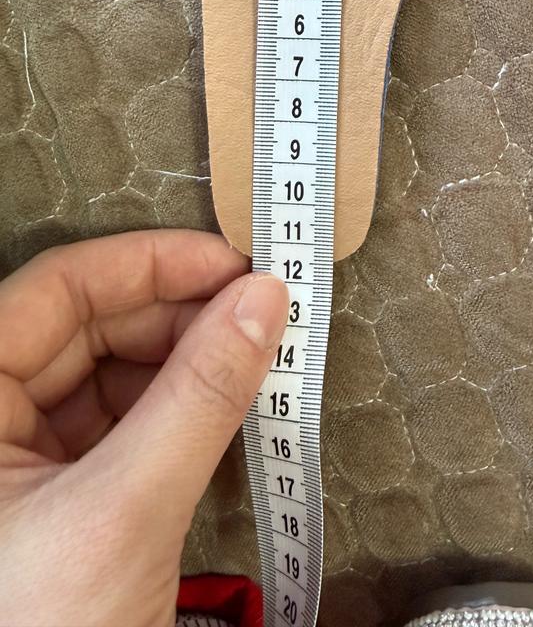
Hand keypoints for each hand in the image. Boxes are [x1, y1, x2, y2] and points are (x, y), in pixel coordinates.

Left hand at [0, 229, 287, 626]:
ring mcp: (19, 461)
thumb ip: (200, 397)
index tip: (232, 262)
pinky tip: (223, 405)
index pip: (56, 290)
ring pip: (108, 375)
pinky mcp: (60, 497)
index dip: (147, 263)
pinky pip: (122, 424)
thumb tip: (264, 302)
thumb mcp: (125, 512)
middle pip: (85, 327)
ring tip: (251, 358)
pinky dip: (177, 410)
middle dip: (176, 313)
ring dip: (184, 361)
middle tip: (258, 313)